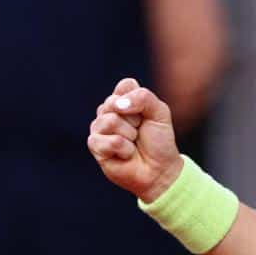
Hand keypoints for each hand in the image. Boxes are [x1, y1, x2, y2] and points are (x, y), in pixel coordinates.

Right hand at [88, 78, 182, 202]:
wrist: (159, 169)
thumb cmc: (159, 141)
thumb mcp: (160, 113)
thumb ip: (143, 98)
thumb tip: (118, 104)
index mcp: (124, 99)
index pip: (125, 85)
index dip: (139, 100)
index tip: (146, 115)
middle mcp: (108, 111)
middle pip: (114, 102)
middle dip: (135, 119)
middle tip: (139, 131)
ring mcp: (99, 127)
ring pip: (110, 121)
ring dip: (130, 135)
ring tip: (132, 143)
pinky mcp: (95, 145)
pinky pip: (111, 141)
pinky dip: (125, 149)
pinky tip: (126, 154)